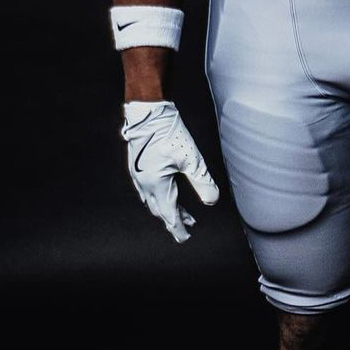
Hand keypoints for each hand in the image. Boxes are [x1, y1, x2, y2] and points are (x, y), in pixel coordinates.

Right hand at [120, 101, 219, 241]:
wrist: (148, 112)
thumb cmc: (169, 133)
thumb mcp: (191, 160)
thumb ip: (202, 182)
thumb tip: (212, 201)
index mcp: (156, 185)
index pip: (169, 214)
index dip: (178, 227)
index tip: (186, 238)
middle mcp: (144, 183)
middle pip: (160, 208)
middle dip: (175, 218)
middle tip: (189, 225)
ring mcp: (138, 174)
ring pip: (152, 199)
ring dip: (167, 207)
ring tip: (181, 212)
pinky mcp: (138, 165)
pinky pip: (146, 189)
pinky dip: (158, 196)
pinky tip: (165, 192)